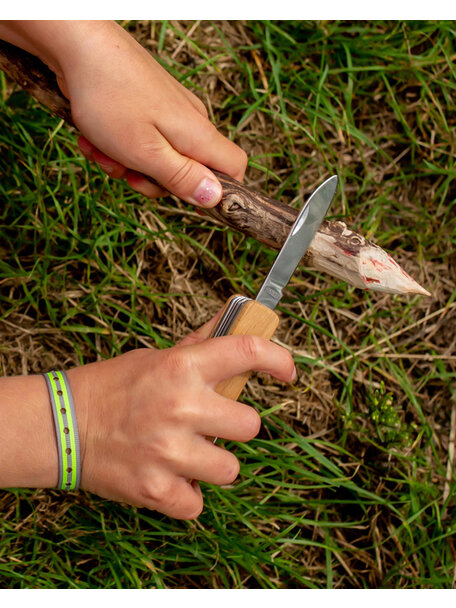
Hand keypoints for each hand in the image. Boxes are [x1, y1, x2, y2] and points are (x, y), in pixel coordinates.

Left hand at [60, 21, 246, 205]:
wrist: (78, 45)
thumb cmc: (111, 98)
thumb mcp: (146, 152)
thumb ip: (182, 178)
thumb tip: (215, 198)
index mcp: (199, 136)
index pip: (235, 169)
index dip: (218, 191)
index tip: (184, 197)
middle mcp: (190, 123)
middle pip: (189, 172)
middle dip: (154, 182)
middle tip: (128, 174)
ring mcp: (168, 114)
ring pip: (158, 159)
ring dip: (127, 165)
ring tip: (102, 150)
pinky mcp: (147, 107)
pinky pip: (139, 141)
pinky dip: (116, 147)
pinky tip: (93, 138)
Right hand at [67, 314, 295, 518]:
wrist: (61, 425)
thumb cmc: (111, 386)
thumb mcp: (156, 357)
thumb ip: (200, 345)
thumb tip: (235, 317)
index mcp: (182, 367)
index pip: (248, 353)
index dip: (278, 360)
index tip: (287, 372)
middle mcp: (182, 407)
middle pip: (251, 425)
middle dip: (235, 427)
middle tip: (210, 425)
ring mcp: (170, 452)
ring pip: (230, 470)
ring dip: (213, 465)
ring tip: (185, 453)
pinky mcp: (156, 489)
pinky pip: (198, 504)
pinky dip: (186, 496)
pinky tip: (169, 478)